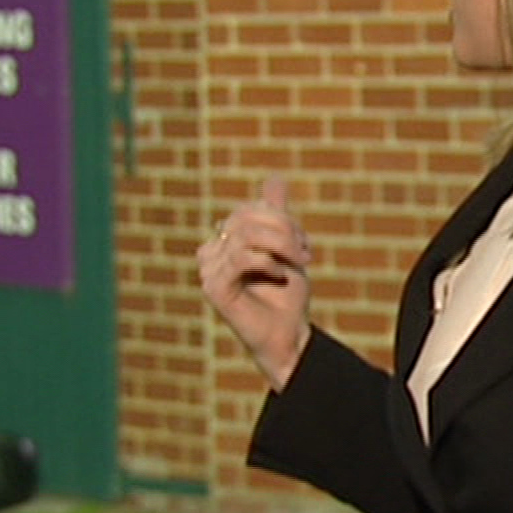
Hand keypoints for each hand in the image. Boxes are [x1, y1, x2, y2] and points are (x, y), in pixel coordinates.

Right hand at [198, 176, 312, 391]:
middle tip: (304, 253)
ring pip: (245, 235)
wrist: (288, 335)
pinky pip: (240, 258)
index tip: (303, 243)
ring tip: (297, 263)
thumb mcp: (286, 247)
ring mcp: (209, 270)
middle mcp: (211, 252)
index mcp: (225, 240)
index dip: (280, 219)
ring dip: (280, 246)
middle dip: (283, 230)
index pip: (249, 210)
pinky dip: (268, 263)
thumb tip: (274, 178)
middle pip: (246, 218)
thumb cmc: (286, 295)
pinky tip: (280, 276)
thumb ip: (277, 214)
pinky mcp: (213, 288)